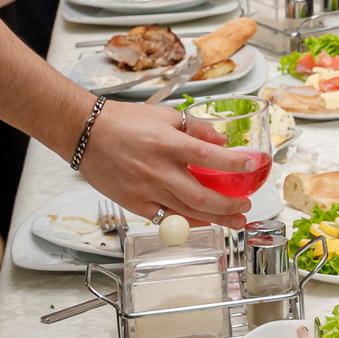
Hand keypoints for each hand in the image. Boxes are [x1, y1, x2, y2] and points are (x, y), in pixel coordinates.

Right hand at [79, 99, 251, 228]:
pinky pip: (166, 218)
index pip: (209, 156)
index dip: (234, 163)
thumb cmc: (124, 121)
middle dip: (229, 205)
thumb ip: (196, 128)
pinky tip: (202, 220)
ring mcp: (146, 190)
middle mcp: (159, 170)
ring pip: (187, 212)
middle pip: (202, 196)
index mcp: (169, 143)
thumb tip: (222, 142)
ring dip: (215, 219)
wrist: (86, 134)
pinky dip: (187, 222)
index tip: (253, 165)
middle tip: (246, 207)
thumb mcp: (165, 115)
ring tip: (235, 221)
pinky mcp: (134, 204)